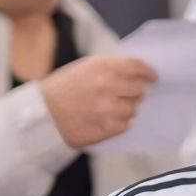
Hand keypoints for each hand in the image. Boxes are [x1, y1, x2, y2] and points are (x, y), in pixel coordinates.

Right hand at [39, 55, 156, 148]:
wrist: (43, 114)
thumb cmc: (62, 87)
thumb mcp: (83, 67)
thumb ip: (108, 67)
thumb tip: (133, 70)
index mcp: (102, 67)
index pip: (136, 67)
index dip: (148, 71)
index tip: (152, 76)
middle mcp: (108, 87)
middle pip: (139, 88)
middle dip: (138, 90)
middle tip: (133, 92)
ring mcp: (108, 110)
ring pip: (133, 108)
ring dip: (128, 106)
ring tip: (115, 106)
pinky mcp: (106, 128)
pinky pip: (124, 124)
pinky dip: (120, 121)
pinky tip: (109, 117)